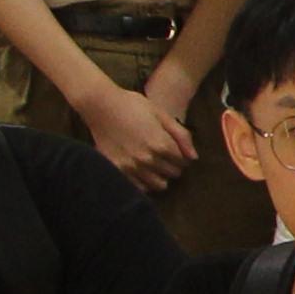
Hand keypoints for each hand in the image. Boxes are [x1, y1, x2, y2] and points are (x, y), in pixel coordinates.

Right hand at [74, 76, 195, 190]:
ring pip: (158, 185)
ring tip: (154, 166)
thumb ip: (181, 136)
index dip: (182, 156)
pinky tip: (142, 173)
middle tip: (165, 158)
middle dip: (173, 166)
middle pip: (173, 174)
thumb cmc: (133, 105)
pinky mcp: (117, 170)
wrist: (101, 106)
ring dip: (160, 176)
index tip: (176, 152)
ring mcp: (131, 167)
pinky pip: (139, 188)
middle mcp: (148, 159)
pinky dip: (144, 183)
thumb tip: (193, 157)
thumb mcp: (162, 115)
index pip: (183, 162)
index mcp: (162, 144)